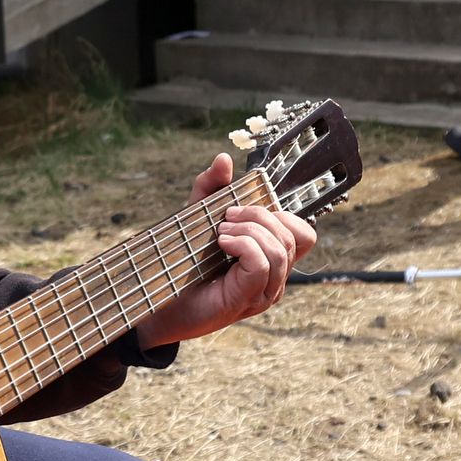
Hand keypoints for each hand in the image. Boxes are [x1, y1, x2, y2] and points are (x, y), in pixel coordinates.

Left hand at [139, 155, 319, 347]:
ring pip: (279, 249)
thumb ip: (211, 188)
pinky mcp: (246, 300)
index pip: (304, 234)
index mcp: (271, 260)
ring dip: (249, 230)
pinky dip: (243, 244)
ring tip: (220, 233)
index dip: (281, 214)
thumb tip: (224, 159)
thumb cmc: (181, 264)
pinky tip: (222, 243)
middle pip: (293, 236)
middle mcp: (274, 279)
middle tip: (226, 218)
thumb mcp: (196, 217)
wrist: (157, 302)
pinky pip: (262, 264)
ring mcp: (264, 293)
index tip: (243, 208)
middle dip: (260, 215)